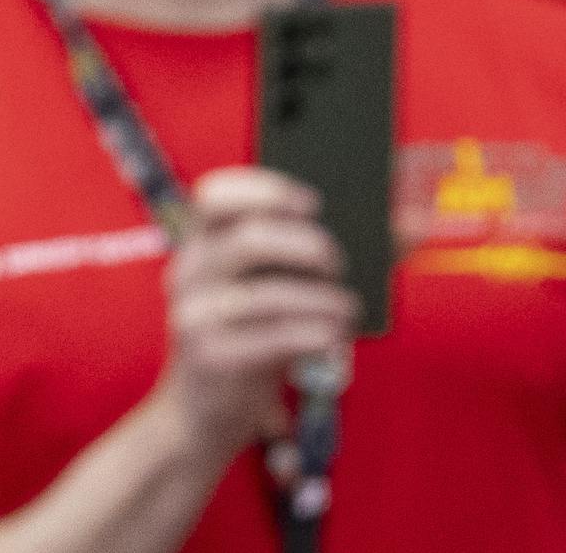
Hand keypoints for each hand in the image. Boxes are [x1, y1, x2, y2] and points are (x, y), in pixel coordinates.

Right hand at [148, 168, 355, 468]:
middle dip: (308, 247)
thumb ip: (323, 257)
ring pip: (269, 295)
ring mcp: (196, 315)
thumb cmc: (252, 341)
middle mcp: (189, 273)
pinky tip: (333, 339)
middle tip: (336, 265)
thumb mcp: (273, 293)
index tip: (312, 203)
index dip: (264, 189)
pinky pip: (275, 338)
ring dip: (323, 301)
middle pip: (248, 239)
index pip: (214, 196)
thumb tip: (412, 224)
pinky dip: (316, 335)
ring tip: (346, 310)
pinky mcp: (211, 357)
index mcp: (200, 246)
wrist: (202, 412)